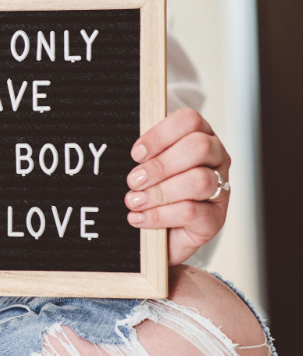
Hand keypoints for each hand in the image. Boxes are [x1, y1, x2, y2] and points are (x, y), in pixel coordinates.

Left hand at [124, 108, 229, 264]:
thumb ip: (145, 154)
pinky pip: (192, 212)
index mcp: (200, 136)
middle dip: (159, 165)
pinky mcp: (216, 218)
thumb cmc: (153, 191)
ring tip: (135, 201)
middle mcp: (217, 158)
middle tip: (134, 180)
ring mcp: (221, 188)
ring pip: (198, 181)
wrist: (161, 234)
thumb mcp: (147, 166)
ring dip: (159, 192)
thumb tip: (134, 152)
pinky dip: (159, 215)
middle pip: (198, 147)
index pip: (189, 121)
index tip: (136, 154)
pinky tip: (140, 217)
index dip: (159, 135)